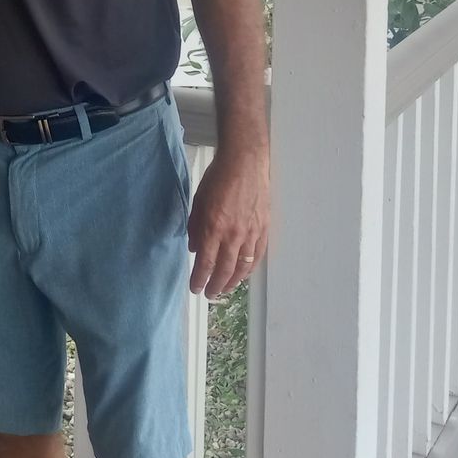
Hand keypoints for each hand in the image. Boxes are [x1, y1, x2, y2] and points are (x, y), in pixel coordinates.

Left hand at [187, 145, 269, 298]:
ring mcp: (251, 233)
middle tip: (209, 295)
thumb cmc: (218, 178)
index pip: (205, 262)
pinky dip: (249, 269)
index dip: (199, 279)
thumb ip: (195, 227)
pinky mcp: (264, 229)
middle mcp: (233, 235)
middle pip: (224, 270)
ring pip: (243, 267)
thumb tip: (194, 248)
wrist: (244, 163)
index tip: (195, 288)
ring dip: (233, 281)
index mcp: (213, 227)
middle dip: (215, 286)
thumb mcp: (198, 201)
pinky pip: (257, 256)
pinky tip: (243, 274)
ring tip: (225, 289)